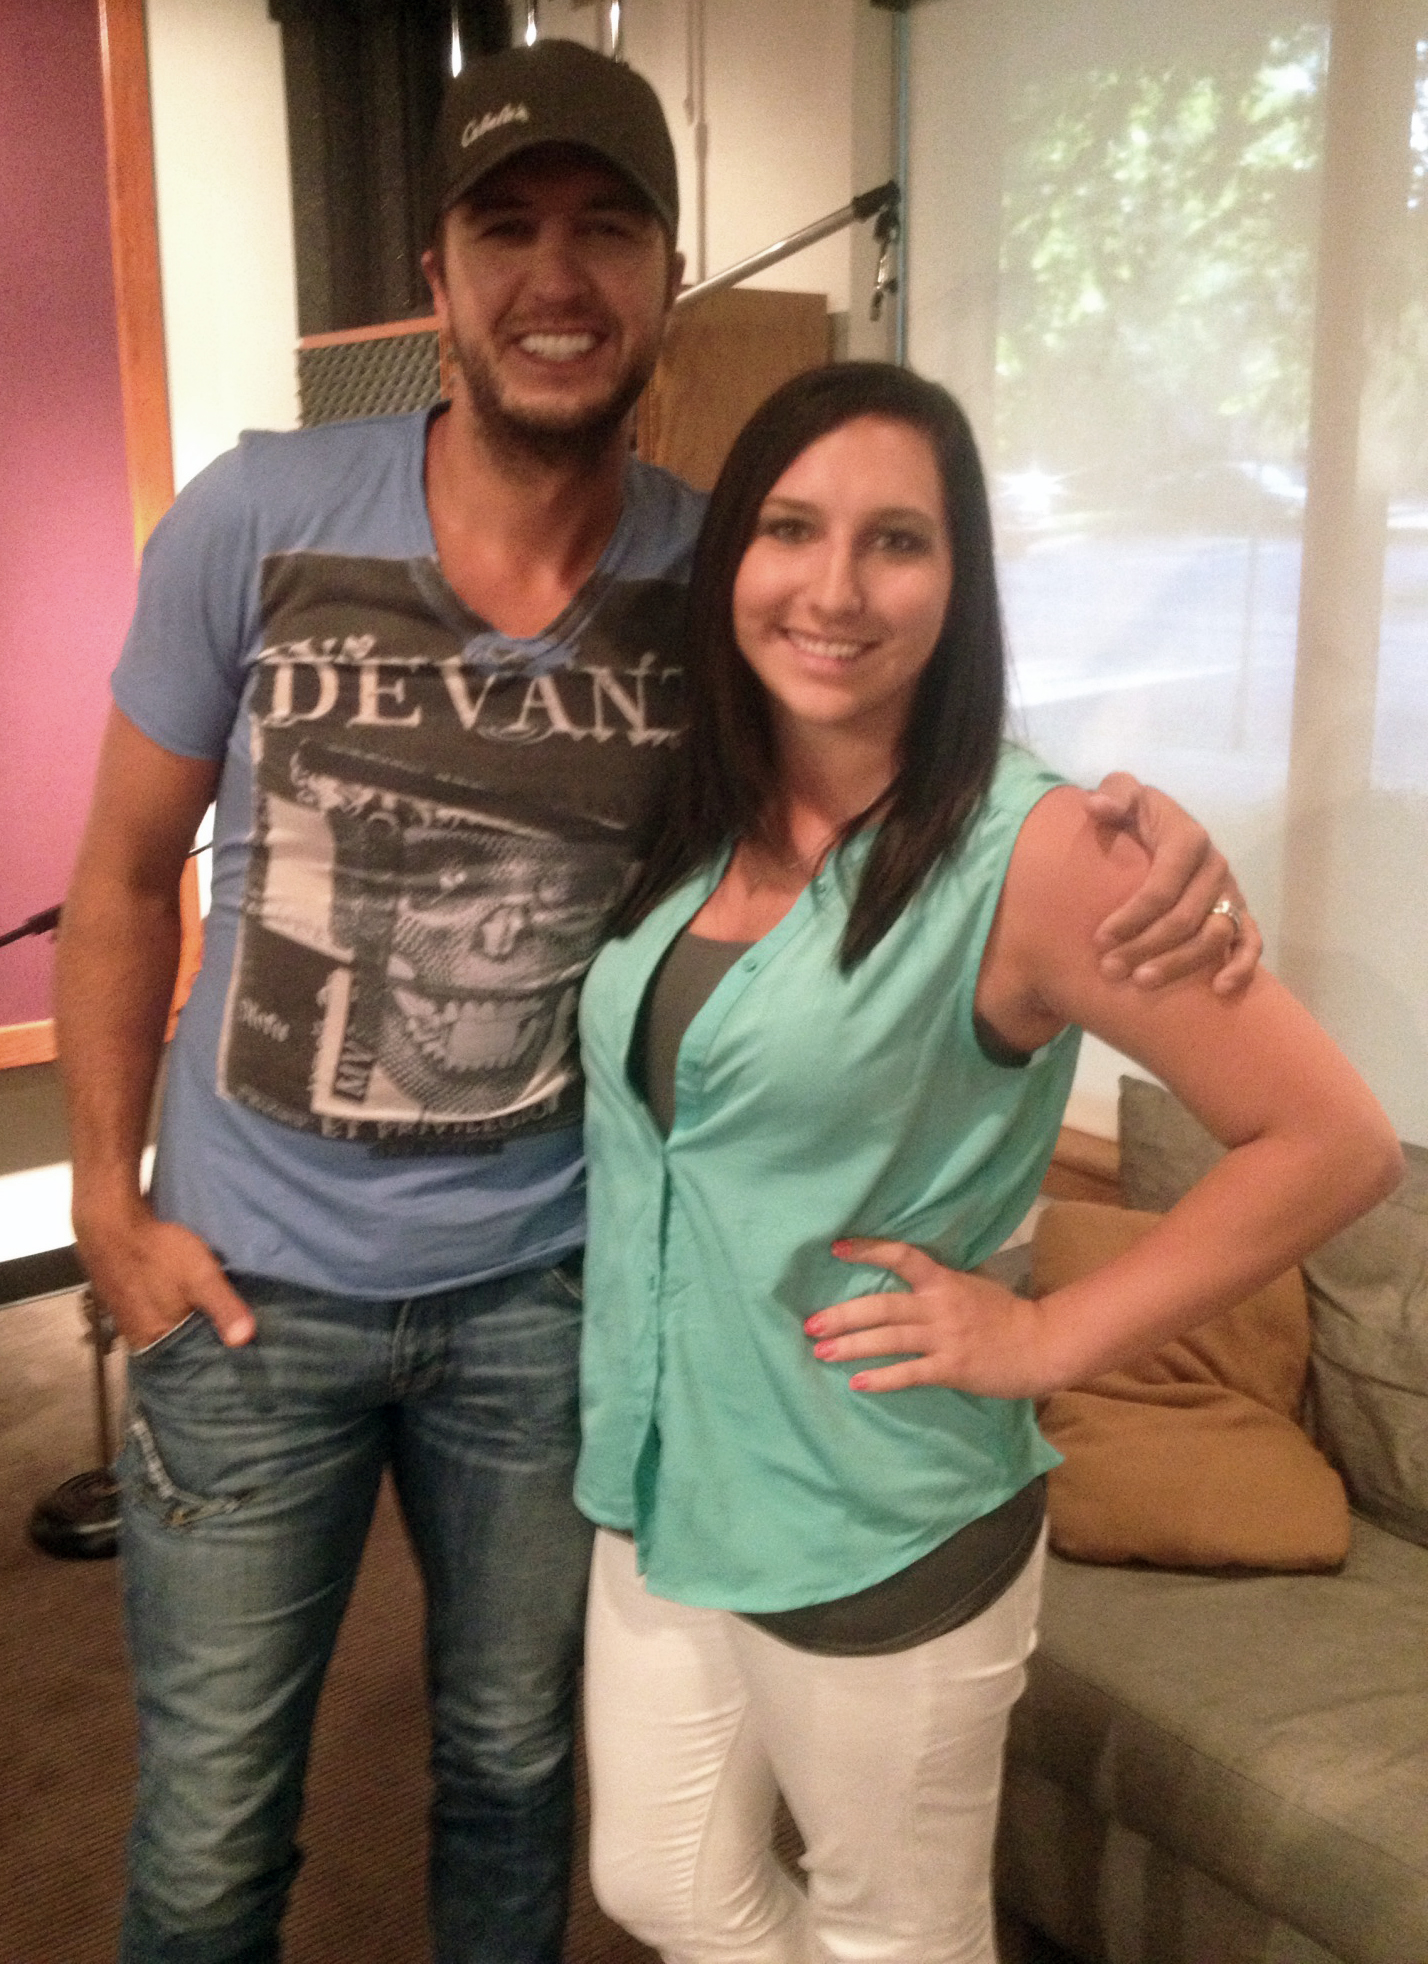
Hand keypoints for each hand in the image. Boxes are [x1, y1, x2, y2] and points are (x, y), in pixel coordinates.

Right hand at [74, 1201, 255, 1351]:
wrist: (110, 1223)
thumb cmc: (157, 1251)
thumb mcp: (200, 1277)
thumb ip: (223, 1307)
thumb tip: (245, 1341)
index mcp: (155, 1341)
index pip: (193, 1363)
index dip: (218, 1357)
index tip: (244, 1353)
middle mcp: (139, 1339)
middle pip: (181, 1348)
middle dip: (206, 1343)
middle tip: (239, 1337)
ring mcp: (129, 1321)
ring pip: (169, 1332)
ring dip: (190, 1328)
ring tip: (219, 1322)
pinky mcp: (125, 1303)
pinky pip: (157, 1318)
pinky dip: (174, 1314)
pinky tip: (188, 1305)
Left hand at [804, 1238, 1058, 1399]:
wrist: (1041, 1345)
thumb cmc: (1003, 1315)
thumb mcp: (970, 1285)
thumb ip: (937, 1284)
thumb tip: (899, 1279)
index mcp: (944, 1280)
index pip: (903, 1256)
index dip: (869, 1250)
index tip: (836, 1248)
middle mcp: (940, 1305)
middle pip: (883, 1306)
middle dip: (843, 1315)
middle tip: (810, 1324)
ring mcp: (946, 1337)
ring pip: (890, 1339)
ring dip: (852, 1346)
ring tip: (821, 1351)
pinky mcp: (952, 1368)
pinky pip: (911, 1373)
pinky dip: (883, 1379)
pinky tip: (857, 1384)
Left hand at [1086, 773, 1261, 995]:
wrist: (1160, 826)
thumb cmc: (1137, 814)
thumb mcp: (1124, 794)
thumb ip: (1114, 794)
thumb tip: (1099, 807)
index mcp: (1189, 839)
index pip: (1161, 887)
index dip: (1131, 916)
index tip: (1099, 939)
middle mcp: (1215, 867)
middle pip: (1184, 919)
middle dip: (1145, 947)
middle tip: (1110, 969)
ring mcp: (1230, 892)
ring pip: (1213, 937)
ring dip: (1179, 964)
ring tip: (1143, 983)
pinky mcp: (1239, 913)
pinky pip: (1250, 942)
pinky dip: (1240, 967)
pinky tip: (1218, 989)